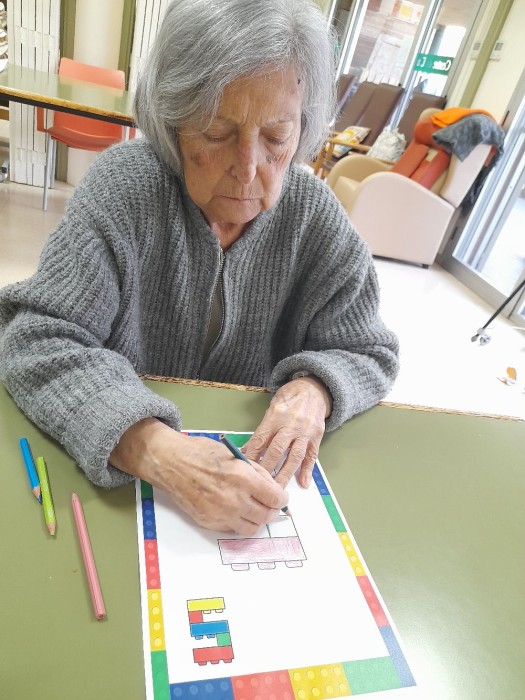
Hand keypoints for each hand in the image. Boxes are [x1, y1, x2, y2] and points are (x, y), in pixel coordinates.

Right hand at [110, 418, 287, 534]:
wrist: (171, 462)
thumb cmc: (201, 453)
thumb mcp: (234, 455)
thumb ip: (255, 472)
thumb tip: (271, 486)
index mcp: (243, 477)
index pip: (275, 498)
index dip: (282, 499)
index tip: (281, 498)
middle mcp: (234, 499)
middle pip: (266, 516)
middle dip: (272, 511)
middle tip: (270, 505)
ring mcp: (220, 514)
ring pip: (251, 529)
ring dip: (257, 521)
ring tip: (254, 511)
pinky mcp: (209, 522)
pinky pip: (232, 529)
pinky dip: (239, 522)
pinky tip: (236, 511)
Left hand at [243, 376, 330, 488]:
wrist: (313, 389)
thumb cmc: (288, 399)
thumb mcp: (271, 409)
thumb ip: (262, 430)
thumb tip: (247, 451)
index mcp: (275, 417)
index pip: (261, 440)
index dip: (252, 456)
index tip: (245, 471)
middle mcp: (290, 425)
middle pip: (277, 451)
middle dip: (267, 470)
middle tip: (259, 487)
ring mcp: (305, 432)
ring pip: (294, 456)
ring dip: (285, 474)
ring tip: (277, 490)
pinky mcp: (317, 436)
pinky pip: (311, 456)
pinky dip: (307, 470)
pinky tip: (303, 483)